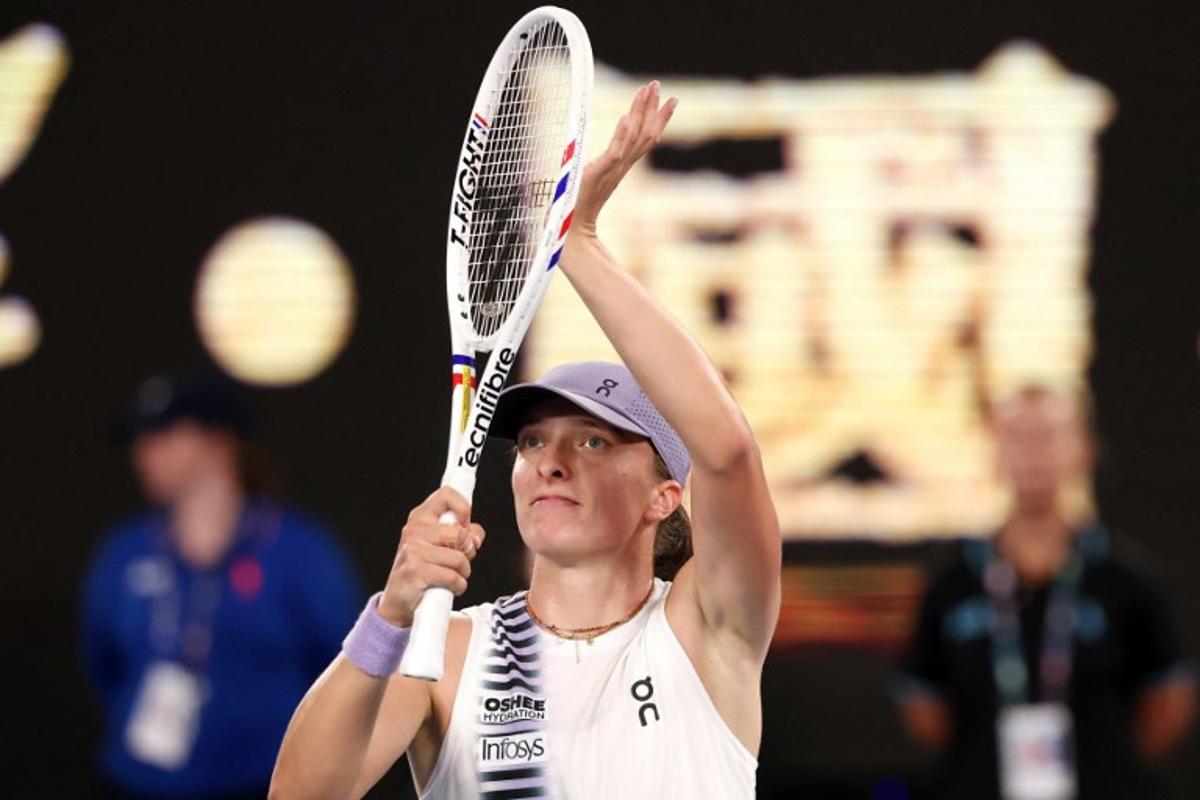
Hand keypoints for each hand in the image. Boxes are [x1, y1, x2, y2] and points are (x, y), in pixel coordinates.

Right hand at [378, 486, 485, 627]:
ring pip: (460, 558)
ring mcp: (413, 550)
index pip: (447, 495)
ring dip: (463, 573)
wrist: (398, 601)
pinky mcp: (415, 571)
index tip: (466, 526)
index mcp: (420, 518)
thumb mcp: (440, 546)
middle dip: (469, 552)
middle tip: (458, 561)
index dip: (464, 508)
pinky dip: (458, 586)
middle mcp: (414, 530)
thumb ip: (462, 534)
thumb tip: (476, 534)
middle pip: (461, 534)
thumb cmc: (423, 570)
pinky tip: (448, 588)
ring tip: (451, 576)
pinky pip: (453, 577)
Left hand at [568, 80, 676, 242]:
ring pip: (633, 138)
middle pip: (645, 134)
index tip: (670, 98)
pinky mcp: (598, 174)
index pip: (645, 138)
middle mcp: (621, 167)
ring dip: (640, 112)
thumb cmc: (577, 209)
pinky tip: (625, 117)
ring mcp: (611, 170)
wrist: (570, 232)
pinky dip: (621, 135)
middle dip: (652, 108)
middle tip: (657, 84)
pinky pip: (614, 153)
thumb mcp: (591, 179)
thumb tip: (591, 159)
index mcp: (621, 167)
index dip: (658, 118)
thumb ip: (597, 168)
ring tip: (645, 90)